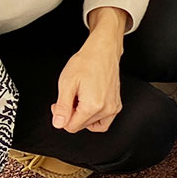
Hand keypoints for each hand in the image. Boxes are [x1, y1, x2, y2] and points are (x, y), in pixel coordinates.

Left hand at [52, 10, 124, 133]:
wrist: (103, 51)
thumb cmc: (86, 62)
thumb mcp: (67, 83)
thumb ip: (62, 107)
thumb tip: (59, 124)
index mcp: (93, 105)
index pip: (71, 127)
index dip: (61, 117)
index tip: (60, 104)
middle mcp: (106, 108)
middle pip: (81, 125)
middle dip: (72, 115)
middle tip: (69, 98)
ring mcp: (114, 107)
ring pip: (92, 125)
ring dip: (83, 117)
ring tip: (79, 101)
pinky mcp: (117, 104)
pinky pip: (105, 121)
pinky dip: (95, 118)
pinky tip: (89, 106)